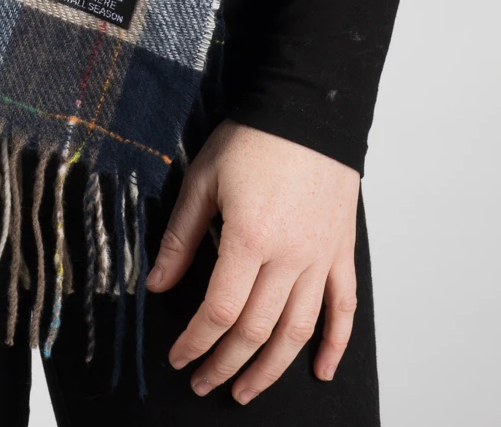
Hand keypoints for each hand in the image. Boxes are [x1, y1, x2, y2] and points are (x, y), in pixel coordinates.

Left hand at [145, 119, 359, 404]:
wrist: (308, 110)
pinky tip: (319, 371)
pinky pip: (344, 308)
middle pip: (256, 330)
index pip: (219, 310)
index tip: (179, 358)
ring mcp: (319, 258)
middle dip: (226, 364)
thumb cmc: (252, 139)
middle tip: (203, 384)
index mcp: (249, 238)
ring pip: (298, 331)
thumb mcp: (203, 180)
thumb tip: (156, 285)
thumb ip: (181, 237)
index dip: (196, 341)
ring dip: (271, 369)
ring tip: (246, 391)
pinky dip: (334, 345)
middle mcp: (288, 257)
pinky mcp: (341, 252)